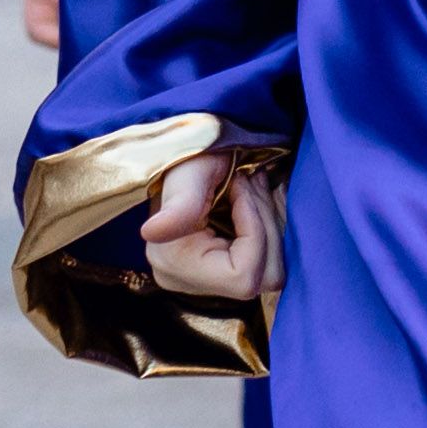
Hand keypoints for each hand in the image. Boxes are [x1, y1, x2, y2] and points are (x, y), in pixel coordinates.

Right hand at [142, 152, 280, 306]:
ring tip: (257, 187)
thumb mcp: (190, 173)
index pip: (243, 274)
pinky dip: (271, 228)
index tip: (244, 186)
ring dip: (274, 225)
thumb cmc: (190, 155)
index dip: (257, 230)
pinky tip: (260, 199)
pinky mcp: (218, 269)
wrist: (185, 146)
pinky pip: (265, 262)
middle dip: (270, 225)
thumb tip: (152, 232)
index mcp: (174, 263)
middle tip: (255, 182)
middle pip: (264, 276)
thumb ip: (180, 204)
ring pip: (271, 271)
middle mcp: (185, 280)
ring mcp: (203, 278)